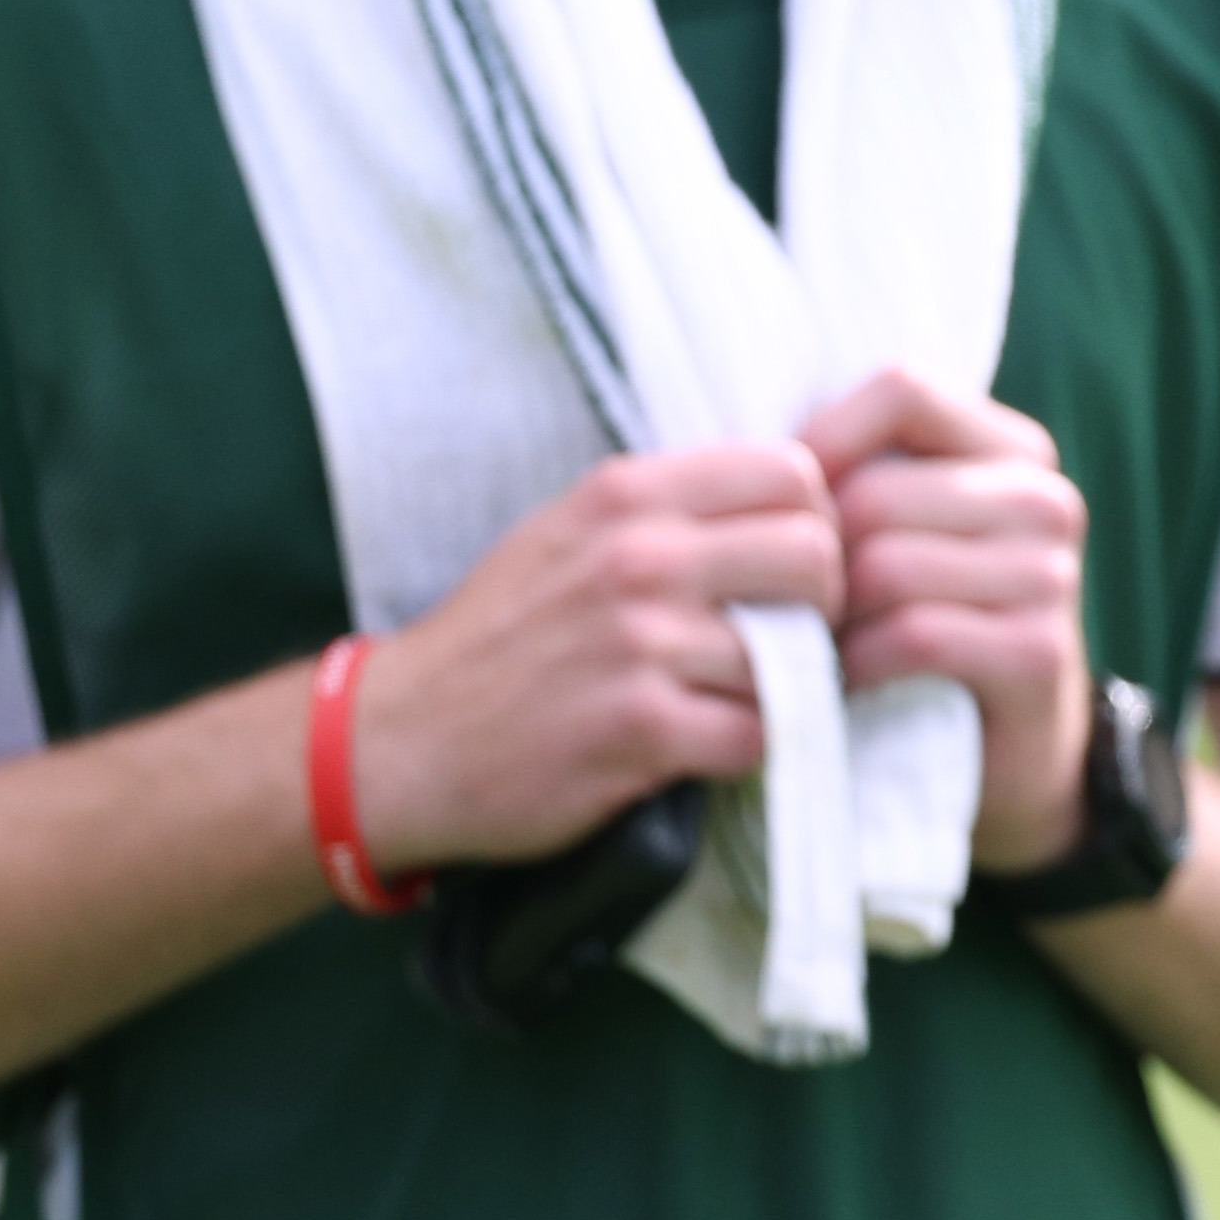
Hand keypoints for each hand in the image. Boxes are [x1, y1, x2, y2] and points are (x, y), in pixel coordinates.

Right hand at [343, 442, 839, 869]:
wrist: (397, 737)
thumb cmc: (503, 634)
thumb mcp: (574, 532)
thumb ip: (674, 510)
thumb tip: (797, 500)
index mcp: (627, 495)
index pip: (792, 473)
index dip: (816, 524)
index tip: (788, 570)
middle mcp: (637, 557)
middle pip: (815, 557)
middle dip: (823, 608)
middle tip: (790, 642)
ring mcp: (639, 643)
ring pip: (796, 655)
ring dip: (783, 688)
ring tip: (732, 697)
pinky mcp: (640, 729)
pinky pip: (758, 733)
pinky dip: (748, 746)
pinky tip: (706, 743)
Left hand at [798, 367, 1094, 870]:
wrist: (1000, 751)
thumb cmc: (920, 626)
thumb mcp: (897, 533)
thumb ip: (855, 475)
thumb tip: (757, 446)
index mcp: (1013, 451)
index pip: (903, 390)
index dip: (824, 443)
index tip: (792, 509)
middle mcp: (1045, 502)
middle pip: (879, 494)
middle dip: (815, 559)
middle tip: (792, 606)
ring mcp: (1051, 577)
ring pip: (890, 565)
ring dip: (833, 620)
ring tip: (815, 646)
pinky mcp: (1038, 652)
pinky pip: (915, 634)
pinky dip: (861, 665)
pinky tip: (848, 684)